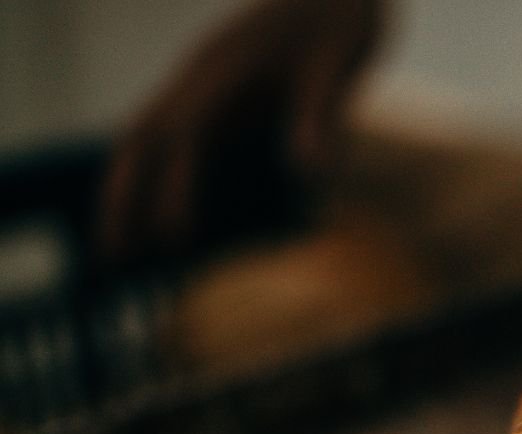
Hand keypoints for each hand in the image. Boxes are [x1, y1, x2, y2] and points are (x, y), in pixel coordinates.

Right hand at [99, 0, 382, 261]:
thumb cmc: (341, 18)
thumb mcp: (338, 62)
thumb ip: (320, 113)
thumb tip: (310, 172)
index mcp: (223, 68)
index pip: (183, 134)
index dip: (173, 186)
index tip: (175, 236)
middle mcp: (201, 76)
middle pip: (143, 137)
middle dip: (123, 194)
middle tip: (112, 255)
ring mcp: (206, 85)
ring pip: (150, 139)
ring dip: (131, 190)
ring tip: (120, 252)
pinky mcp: (222, 95)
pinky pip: (179, 141)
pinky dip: (161, 178)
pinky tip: (165, 220)